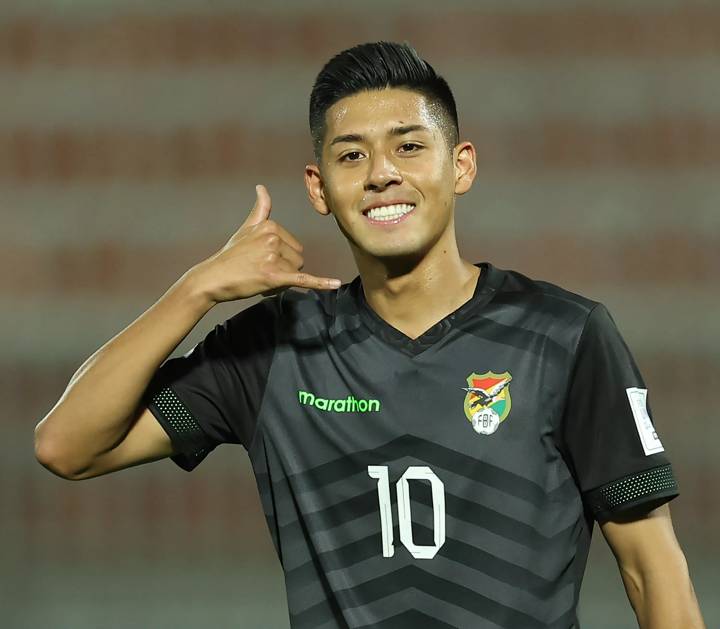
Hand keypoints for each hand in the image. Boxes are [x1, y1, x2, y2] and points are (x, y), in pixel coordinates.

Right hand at [190, 185, 341, 304]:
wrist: (213, 277)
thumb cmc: (232, 255)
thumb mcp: (247, 228)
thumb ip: (260, 209)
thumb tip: (261, 187)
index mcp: (270, 226)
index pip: (294, 246)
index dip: (280, 258)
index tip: (260, 259)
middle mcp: (273, 238)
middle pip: (298, 259)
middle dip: (284, 269)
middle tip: (260, 271)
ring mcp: (273, 258)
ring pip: (296, 272)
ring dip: (283, 280)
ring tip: (261, 278)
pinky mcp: (274, 277)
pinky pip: (304, 280)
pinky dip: (321, 283)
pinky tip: (335, 284)